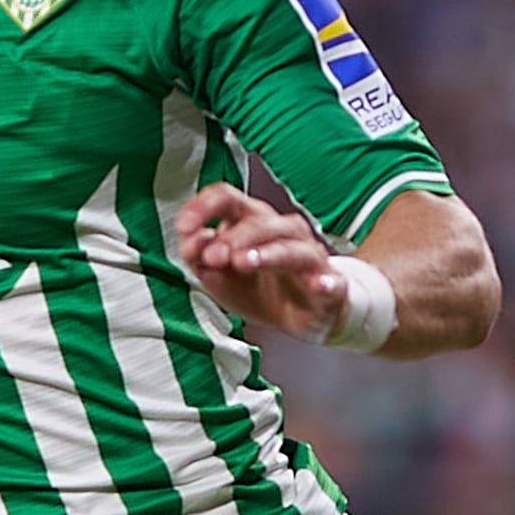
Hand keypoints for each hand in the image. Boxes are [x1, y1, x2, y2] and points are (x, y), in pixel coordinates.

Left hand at [170, 182, 349, 339]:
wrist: (307, 315)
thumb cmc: (263, 290)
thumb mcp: (222, 278)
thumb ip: (202, 260)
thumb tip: (190, 243)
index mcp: (252, 223)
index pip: (228, 199)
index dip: (204, 207)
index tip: (183, 227)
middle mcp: (282, 232)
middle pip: (258, 221)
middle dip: (232, 238)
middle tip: (212, 257)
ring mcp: (309, 257)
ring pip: (290, 247)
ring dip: (266, 254)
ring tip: (244, 263)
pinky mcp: (330, 286)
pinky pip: (330, 281)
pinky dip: (325, 282)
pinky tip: (319, 285)